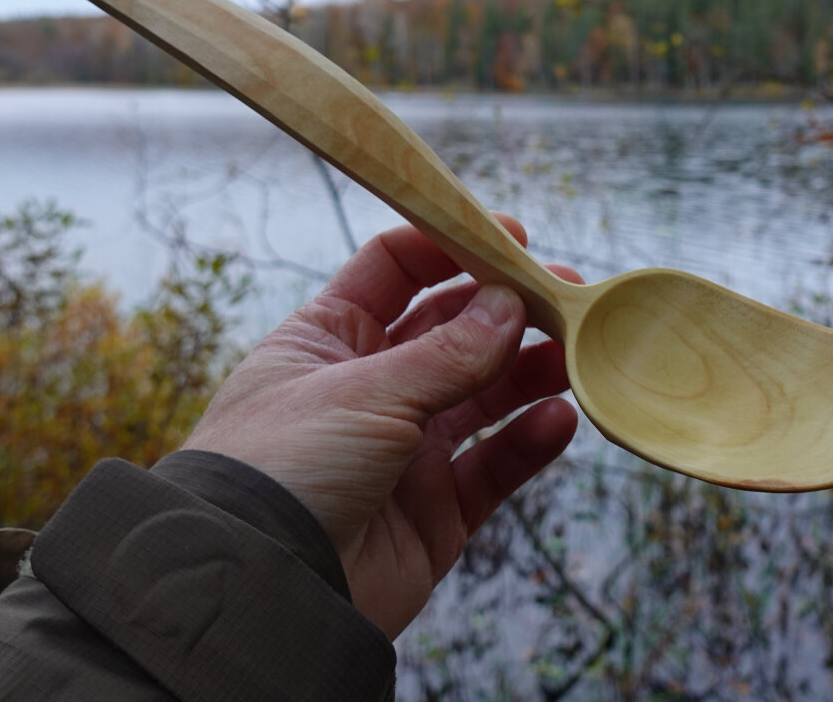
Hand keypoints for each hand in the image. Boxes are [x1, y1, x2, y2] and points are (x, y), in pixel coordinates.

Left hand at [181, 217, 579, 638]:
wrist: (259, 596)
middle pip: (452, 328)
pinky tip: (559, 418)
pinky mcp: (435, 509)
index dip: (450, 247)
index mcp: (330, 338)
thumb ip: (446, 353)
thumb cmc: (281, 469)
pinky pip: (493, 464)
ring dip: (529, 369)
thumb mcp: (363, 392)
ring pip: (483, 393)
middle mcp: (370, 385)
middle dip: (507, 306)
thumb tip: (510, 304)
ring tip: (573, 350)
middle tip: (563, 291)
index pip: (395, 269)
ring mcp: (405, 447)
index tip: (509, 236)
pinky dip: (529, 441)